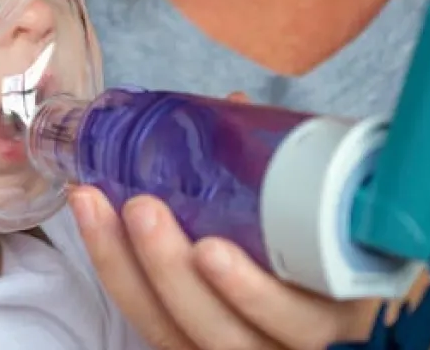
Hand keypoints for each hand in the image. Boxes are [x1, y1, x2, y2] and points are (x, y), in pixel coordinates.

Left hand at [68, 90, 429, 349]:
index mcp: (335, 317)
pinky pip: (154, 325)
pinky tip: (94, 224)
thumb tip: (234, 103)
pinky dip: (119, 274)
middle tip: (142, 208)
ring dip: (128, 269)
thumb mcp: (333, 213)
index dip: (251, 294)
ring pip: (177, 334)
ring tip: (97, 206)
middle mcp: (288, 347)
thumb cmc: (334, 242)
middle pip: (222, 335)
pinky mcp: (197, 348)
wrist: (326, 291)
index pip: (298, 322)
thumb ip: (297, 168)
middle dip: (172, 273)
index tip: (210, 250)